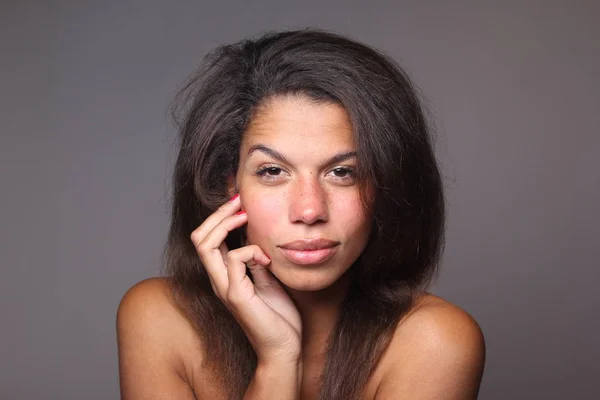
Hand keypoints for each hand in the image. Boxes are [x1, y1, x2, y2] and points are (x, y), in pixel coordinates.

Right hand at [191, 195, 301, 363]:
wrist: (283, 348)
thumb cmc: (278, 316)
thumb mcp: (267, 279)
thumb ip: (256, 260)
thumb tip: (254, 236)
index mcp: (224, 275)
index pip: (207, 238)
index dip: (219, 216)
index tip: (239, 201)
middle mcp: (218, 280)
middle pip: (199, 237)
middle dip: (218, 213)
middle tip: (239, 200)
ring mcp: (224, 287)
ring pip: (206, 244)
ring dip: (226, 224)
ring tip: (245, 216)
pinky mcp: (236, 295)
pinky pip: (234, 258)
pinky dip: (250, 250)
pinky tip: (266, 259)